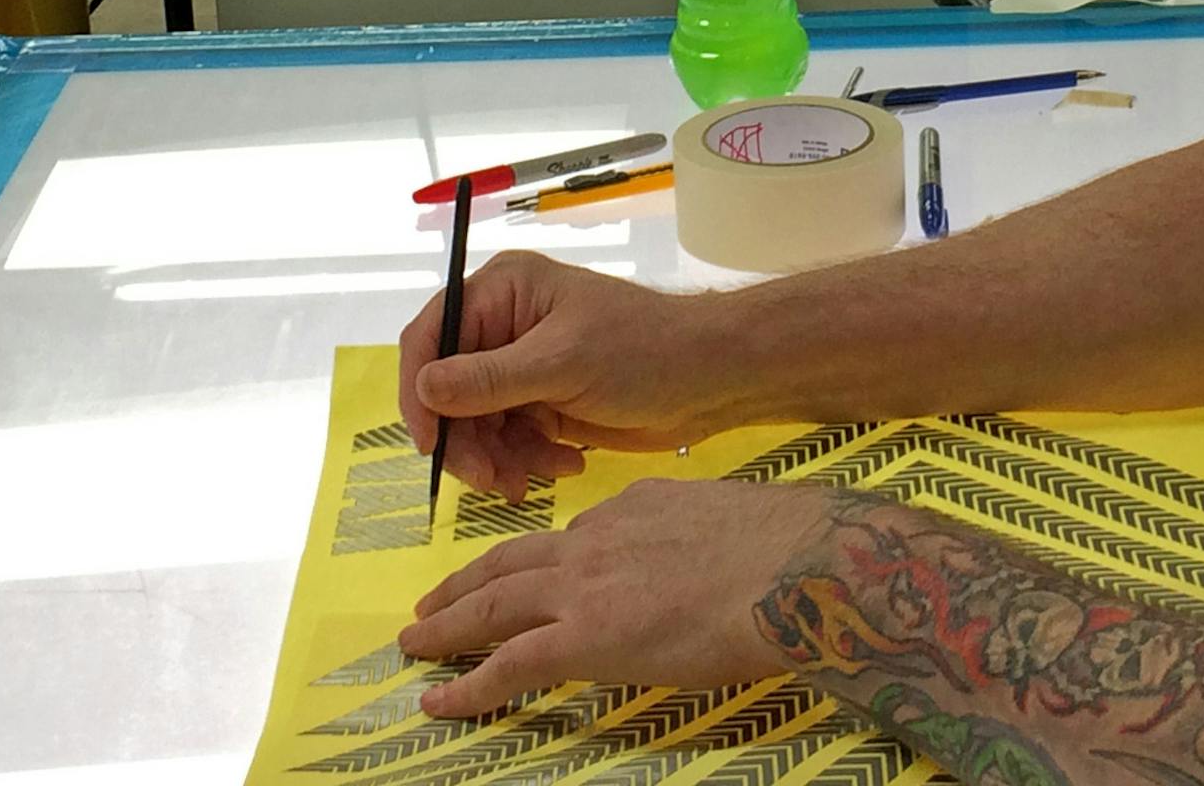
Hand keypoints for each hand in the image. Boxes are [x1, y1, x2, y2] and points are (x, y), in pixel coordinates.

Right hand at [398, 251, 737, 493]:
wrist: (709, 381)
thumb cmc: (645, 351)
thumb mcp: (564, 364)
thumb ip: (490, 379)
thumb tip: (424, 388)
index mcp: (504, 290)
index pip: (430, 336)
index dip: (419, 391)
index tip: (429, 444)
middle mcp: (505, 323)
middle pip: (447, 391)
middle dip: (466, 440)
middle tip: (493, 481)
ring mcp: (523, 366)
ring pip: (475, 425)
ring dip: (497, 459)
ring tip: (531, 482)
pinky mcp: (542, 402)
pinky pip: (508, 440)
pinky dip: (527, 461)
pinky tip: (564, 467)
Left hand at [398, 478, 833, 714]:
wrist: (788, 563)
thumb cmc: (780, 544)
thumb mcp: (721, 512)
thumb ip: (686, 529)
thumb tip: (686, 548)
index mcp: (632, 504)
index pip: (573, 534)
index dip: (545, 561)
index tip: (532, 577)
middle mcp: (596, 536)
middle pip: (510, 562)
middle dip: (465, 583)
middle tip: (431, 602)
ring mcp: (584, 586)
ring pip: (493, 605)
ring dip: (447, 624)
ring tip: (415, 640)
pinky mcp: (584, 637)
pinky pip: (508, 665)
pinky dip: (466, 685)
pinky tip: (437, 700)